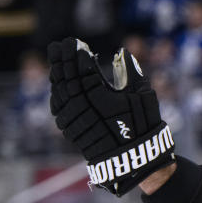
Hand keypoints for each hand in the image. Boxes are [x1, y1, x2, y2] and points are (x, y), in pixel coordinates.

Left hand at [48, 37, 174, 196]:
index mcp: (102, 99)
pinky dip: (56, 93)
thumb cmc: (143, 126)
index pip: (83, 71)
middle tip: (58, 46)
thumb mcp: (145, 97)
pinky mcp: (70, 130)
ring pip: (59, 92)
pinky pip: (58, 107)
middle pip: (67, 79)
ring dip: (56, 75)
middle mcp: (85, 109)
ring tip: (57, 61)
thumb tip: (122, 53)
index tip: (74, 42)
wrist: (133, 160)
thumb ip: (132, 73)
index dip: (77, 55)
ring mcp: (75, 121)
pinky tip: (58, 84)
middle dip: (62, 60)